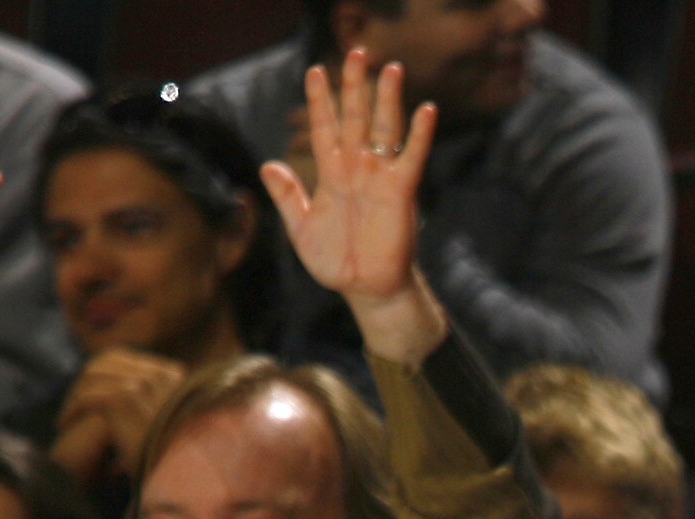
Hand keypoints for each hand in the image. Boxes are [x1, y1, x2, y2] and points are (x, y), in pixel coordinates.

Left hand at [48, 348, 185, 484]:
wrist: (185, 479)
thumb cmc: (178, 461)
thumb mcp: (171, 424)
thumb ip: (156, 404)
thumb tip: (131, 394)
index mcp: (175, 378)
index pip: (128, 361)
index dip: (103, 375)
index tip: (90, 396)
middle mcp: (162, 375)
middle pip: (108, 362)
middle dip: (85, 380)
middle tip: (72, 404)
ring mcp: (145, 384)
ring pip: (94, 378)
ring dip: (74, 396)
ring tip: (66, 417)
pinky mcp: (126, 398)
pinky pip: (88, 397)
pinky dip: (72, 410)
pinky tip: (63, 424)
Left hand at [258, 50, 445, 362]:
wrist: (366, 289)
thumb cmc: (336, 262)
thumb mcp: (301, 230)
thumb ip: (288, 197)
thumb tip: (268, 166)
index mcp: (331, 173)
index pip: (325, 127)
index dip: (320, 101)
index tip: (314, 71)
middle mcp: (357, 168)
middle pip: (355, 117)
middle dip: (354, 86)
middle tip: (356, 52)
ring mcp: (380, 177)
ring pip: (384, 129)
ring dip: (388, 99)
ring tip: (390, 68)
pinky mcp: (401, 191)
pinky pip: (412, 157)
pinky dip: (420, 135)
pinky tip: (426, 110)